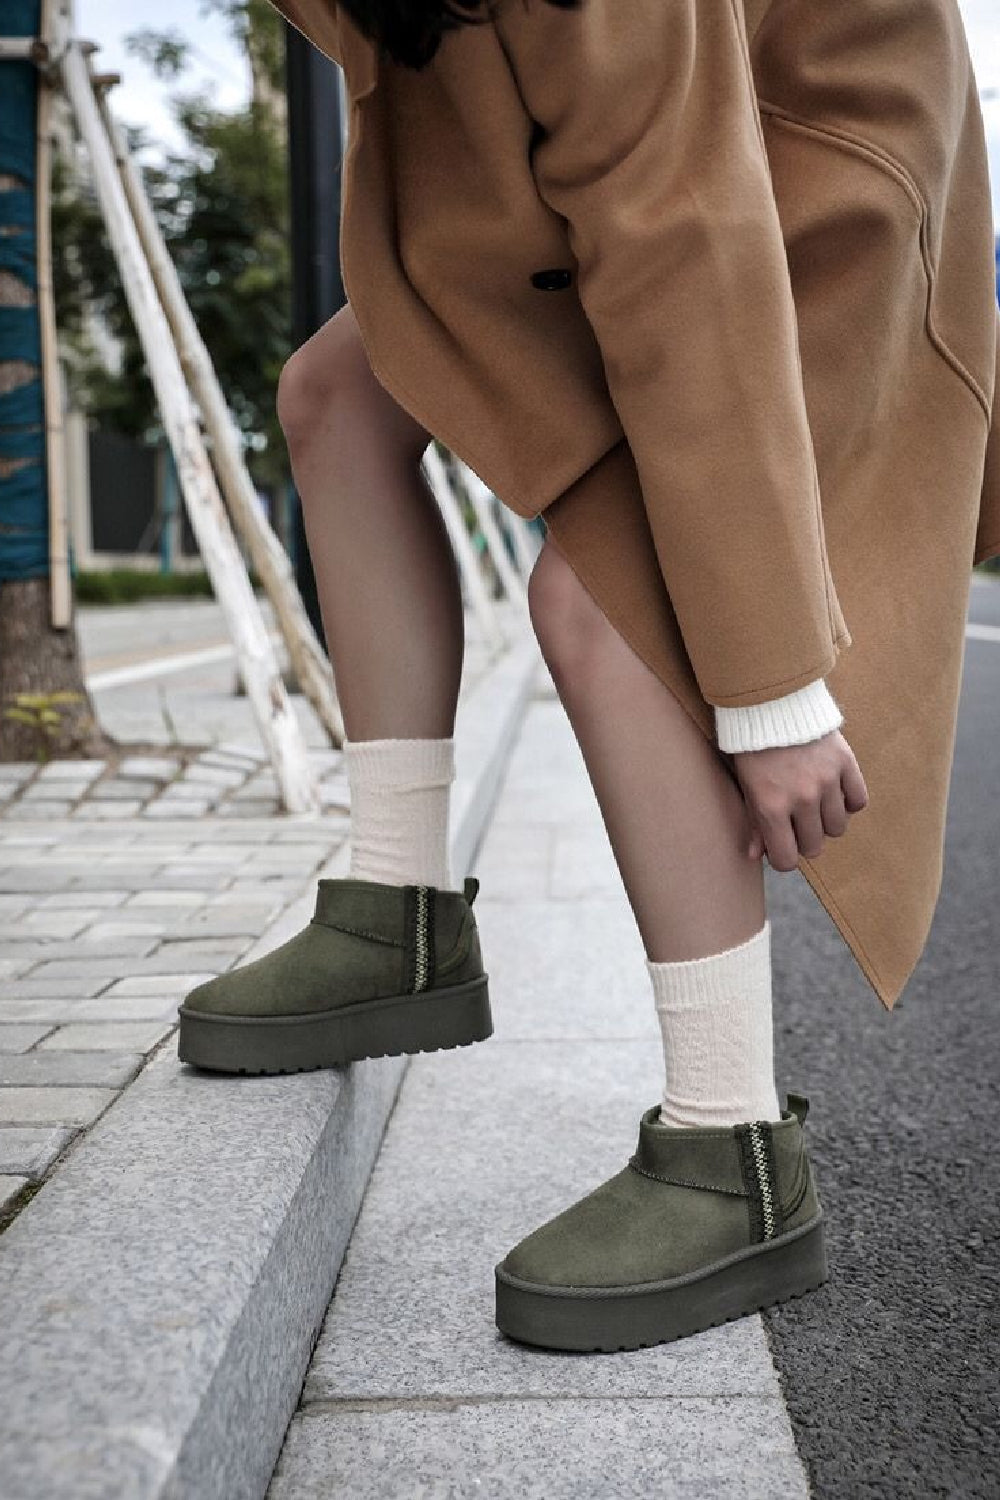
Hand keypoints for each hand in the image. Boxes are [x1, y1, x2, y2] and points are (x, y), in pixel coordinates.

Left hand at [730, 730, 868, 870]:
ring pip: (837, 828)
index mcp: (771, 807)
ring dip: (826, 822)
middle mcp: (802, 799)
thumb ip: (754, 823)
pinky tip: (835, 792)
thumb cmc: (754, 749)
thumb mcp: (747, 786)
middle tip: (796, 822)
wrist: (772, 704)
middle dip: (804, 840)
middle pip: (814, 846)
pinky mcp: (846, 764)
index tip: (783, 847)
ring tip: (815, 804)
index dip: (784, 857)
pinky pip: (858, 801)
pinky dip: (849, 801)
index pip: (787, 859)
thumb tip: (757, 856)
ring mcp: (827, 781)